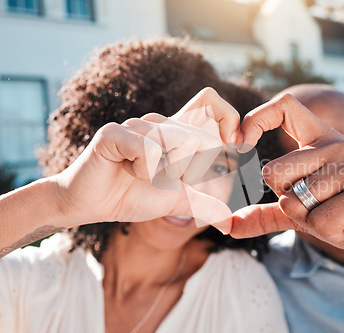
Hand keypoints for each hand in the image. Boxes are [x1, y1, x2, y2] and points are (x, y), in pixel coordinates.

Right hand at [53, 87, 241, 233]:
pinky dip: (144, 171)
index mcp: (176, 132)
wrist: (92, 205)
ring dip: (164, 173)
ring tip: (142, 177)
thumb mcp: (177, 201)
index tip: (225, 153)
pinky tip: (127, 172)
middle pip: (199, 137)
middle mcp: (159, 122)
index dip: (227, 123)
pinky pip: (149, 149)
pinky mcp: (115, 132)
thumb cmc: (133, 196)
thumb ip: (204, 205)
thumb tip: (229, 222)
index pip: (212, 104)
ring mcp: (136, 124)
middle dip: (189, 171)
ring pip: (176, 142)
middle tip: (163, 180)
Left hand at [231, 93, 343, 281]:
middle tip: (322, 207)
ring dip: (312, 222)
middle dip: (289, 203)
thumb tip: (227, 224)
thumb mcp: (305, 213)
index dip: (255, 119)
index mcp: (323, 140)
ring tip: (342, 216)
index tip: (241, 145)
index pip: (285, 106)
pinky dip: (331, 233)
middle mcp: (339, 144)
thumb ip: (268, 214)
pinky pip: (320, 221)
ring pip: (295, 201)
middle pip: (273, 171)